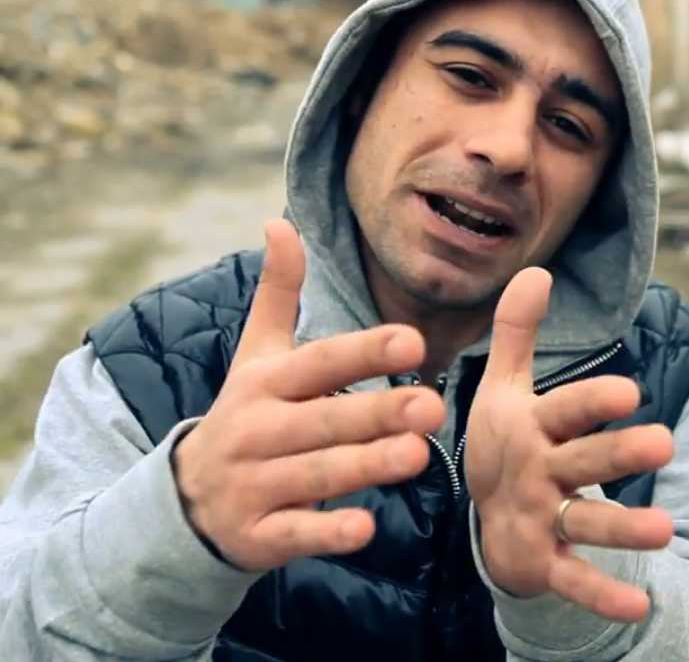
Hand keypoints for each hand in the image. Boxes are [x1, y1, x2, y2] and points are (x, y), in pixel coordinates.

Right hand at [172, 219, 444, 571]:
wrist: (188, 497)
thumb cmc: (245, 413)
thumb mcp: (257, 354)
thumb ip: (278, 293)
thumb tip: (279, 221)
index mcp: (264, 382)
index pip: (319, 363)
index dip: (364, 352)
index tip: (412, 341)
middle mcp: (257, 430)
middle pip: (323, 420)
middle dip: (377, 414)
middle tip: (433, 406)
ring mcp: (254, 484)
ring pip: (316, 475)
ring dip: (365, 466)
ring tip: (418, 455)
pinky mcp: (257, 534)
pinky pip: (296, 533)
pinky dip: (327, 532)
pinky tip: (366, 528)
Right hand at [464, 267, 673, 621]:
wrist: (484, 516)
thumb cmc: (503, 442)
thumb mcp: (503, 386)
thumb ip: (517, 332)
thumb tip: (537, 270)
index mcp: (529, 427)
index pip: (564, 411)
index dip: (592, 403)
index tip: (630, 390)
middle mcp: (536, 470)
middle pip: (580, 461)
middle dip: (616, 453)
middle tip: (663, 441)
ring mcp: (539, 516)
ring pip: (582, 519)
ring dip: (621, 526)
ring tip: (665, 529)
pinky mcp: (544, 558)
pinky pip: (573, 577)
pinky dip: (602, 593)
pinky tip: (640, 602)